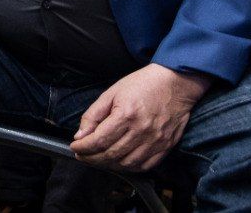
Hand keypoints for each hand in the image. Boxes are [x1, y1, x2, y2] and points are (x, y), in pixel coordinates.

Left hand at [69, 63, 211, 170]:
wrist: (175, 82)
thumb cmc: (142, 84)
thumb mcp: (112, 93)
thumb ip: (93, 115)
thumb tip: (80, 135)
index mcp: (126, 115)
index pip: (99, 140)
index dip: (83, 147)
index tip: (74, 147)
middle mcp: (142, 131)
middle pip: (111, 154)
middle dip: (92, 158)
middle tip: (82, 155)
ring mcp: (156, 141)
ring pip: (127, 164)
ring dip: (109, 165)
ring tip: (98, 159)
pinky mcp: (166, 146)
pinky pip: (145, 166)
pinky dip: (129, 168)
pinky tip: (119, 161)